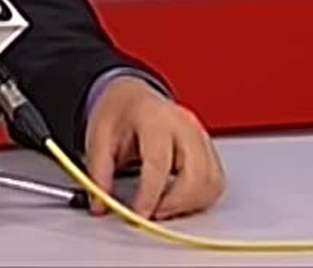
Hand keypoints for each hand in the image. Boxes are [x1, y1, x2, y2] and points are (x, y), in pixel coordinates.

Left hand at [84, 76, 224, 220]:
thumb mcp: (98, 137)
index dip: (150, 195)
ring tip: (161, 206)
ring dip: (188, 204)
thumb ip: (98, 173)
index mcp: (153, 117)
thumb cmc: (120, 113)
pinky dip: (198, 199)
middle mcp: (183, 125)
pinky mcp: (208, 149)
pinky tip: (177, 199)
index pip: (158, 162)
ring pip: (210, 182)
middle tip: (150, 213)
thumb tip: (100, 205)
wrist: (132, 97)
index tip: (138, 215)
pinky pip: (214, 183)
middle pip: (195, 175)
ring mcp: (200, 136)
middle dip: (174, 203)